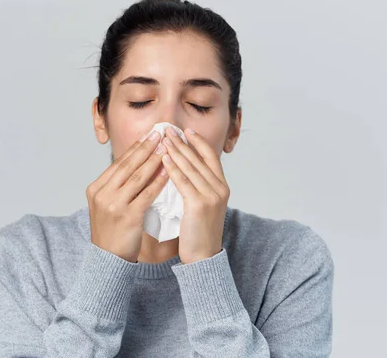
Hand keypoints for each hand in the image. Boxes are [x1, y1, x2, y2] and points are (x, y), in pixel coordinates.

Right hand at [86, 130, 169, 261]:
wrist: (108, 258)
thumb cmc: (112, 231)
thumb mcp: (107, 204)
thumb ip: (118, 186)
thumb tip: (138, 163)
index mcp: (95, 188)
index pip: (118, 163)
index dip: (135, 148)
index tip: (148, 135)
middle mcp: (102, 194)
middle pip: (128, 165)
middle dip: (146, 147)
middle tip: (160, 133)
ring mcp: (114, 205)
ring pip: (138, 177)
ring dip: (154, 160)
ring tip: (167, 147)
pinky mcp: (128, 216)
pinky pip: (147, 194)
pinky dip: (158, 181)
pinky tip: (169, 172)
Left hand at [161, 127, 229, 263]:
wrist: (203, 256)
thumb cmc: (198, 232)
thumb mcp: (202, 204)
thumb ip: (197, 186)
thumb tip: (183, 168)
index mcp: (222, 186)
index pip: (211, 157)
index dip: (198, 142)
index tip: (186, 130)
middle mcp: (220, 188)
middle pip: (199, 158)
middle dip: (183, 142)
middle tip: (169, 129)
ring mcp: (211, 196)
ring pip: (191, 167)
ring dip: (176, 151)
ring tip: (164, 139)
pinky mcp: (199, 204)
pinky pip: (183, 182)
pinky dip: (173, 169)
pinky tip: (164, 159)